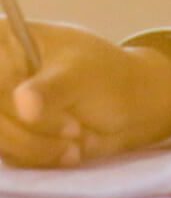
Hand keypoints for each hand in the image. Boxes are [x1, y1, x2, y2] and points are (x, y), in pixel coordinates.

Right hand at [0, 19, 170, 166]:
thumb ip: (51, 89)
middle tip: (74, 128)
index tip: (33, 108)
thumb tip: (25, 105)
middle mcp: (0, 72)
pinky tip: (68, 150)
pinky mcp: (9, 134)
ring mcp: (4, 105)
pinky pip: (9, 155)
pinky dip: (39, 157)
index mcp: (8, 40)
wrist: (130, 106)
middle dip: (33, 127)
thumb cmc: (107, 76)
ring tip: (76, 139)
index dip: (8, 96)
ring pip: (0, 137)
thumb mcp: (81, 76)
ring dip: (37, 146)